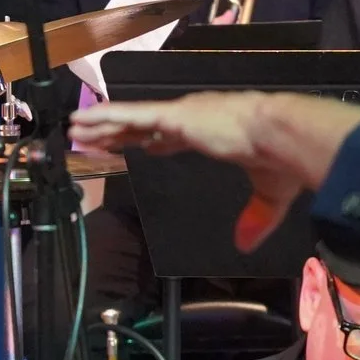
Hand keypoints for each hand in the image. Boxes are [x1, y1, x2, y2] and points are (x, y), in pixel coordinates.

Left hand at [72, 92, 359, 250]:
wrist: (283, 134)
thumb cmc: (281, 159)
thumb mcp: (268, 195)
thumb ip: (254, 218)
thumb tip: (246, 245)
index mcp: (213, 131)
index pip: (174, 134)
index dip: (154, 139)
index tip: (140, 144)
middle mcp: (193, 117)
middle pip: (144, 125)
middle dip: (118, 132)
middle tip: (92, 137)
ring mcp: (181, 114)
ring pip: (131, 118)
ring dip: (103, 124)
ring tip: (76, 127)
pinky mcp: (175, 115)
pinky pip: (131, 116)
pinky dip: (106, 117)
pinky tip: (85, 119)